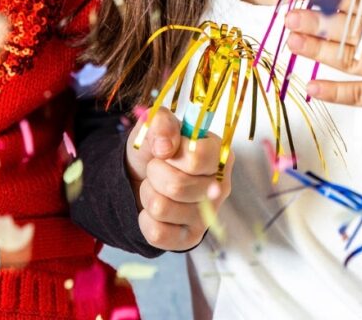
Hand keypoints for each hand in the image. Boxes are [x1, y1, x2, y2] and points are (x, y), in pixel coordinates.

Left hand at [125, 107, 233, 251]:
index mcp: (219, 153)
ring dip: (148, 193)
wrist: (141, 176)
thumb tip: (165, 147)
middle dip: (154, 174)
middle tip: (156, 168)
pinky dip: (145, 219)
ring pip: (162, 208)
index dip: (171, 154)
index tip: (166, 151)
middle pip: (177, 186)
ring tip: (155, 186)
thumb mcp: (156, 125)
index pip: (196, 158)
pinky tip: (153, 210)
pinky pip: (157, 234)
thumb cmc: (157, 148)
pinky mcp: (191, 239)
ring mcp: (207, 215)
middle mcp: (220, 186)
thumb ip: (162, 122)